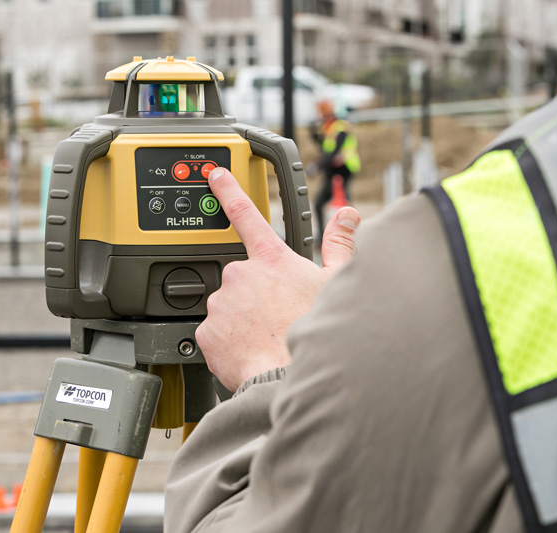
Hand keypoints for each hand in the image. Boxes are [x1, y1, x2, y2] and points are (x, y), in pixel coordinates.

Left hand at [195, 167, 360, 391]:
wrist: (287, 377)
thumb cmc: (313, 332)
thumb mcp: (337, 285)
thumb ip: (340, 246)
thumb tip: (349, 216)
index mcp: (271, 259)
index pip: (246, 214)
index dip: (229, 190)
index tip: (215, 176)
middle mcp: (241, 275)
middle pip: (242, 276)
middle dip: (254, 293)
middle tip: (274, 316)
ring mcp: (221, 302)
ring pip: (228, 306)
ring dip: (241, 318)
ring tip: (264, 336)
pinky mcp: (207, 331)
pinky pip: (216, 333)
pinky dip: (229, 341)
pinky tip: (249, 349)